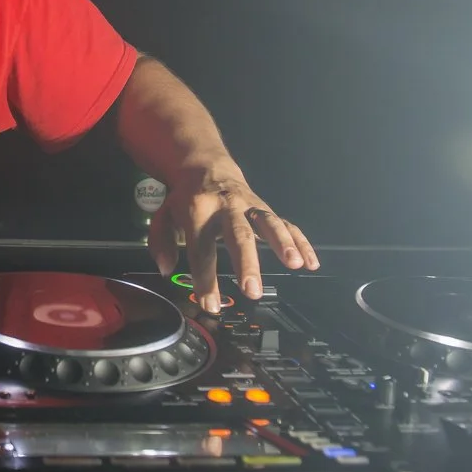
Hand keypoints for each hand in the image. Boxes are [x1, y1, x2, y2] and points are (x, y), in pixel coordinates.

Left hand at [146, 163, 318, 313]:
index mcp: (198, 211)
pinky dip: (301, 241)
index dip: (205, 277)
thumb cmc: (187, 199)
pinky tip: (311, 262)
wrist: (206, 167)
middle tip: (252, 290)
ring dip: (283, 242)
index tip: (210, 303)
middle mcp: (226, 207)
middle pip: (239, 235)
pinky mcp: (265, 208)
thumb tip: (166, 269)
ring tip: (294, 264)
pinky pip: (286, 223)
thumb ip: (160, 241)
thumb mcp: (164, 214)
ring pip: (268, 222)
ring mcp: (249, 206)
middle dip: (247, 263)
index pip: (202, 248)